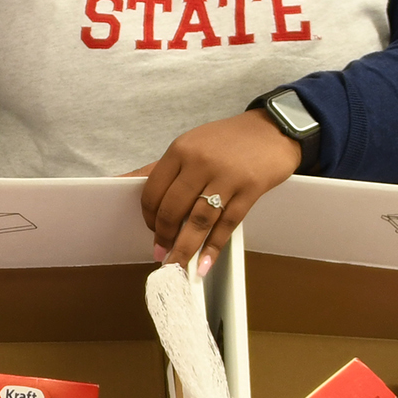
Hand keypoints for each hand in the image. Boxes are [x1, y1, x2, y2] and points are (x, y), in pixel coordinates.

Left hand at [129, 110, 303, 267]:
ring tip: (176, 267)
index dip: (149, 216)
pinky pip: (227, 224)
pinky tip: (204, 264)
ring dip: (184, 249)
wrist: (274, 129)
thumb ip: (163, 168)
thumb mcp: (192, 145)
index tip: (152, 231)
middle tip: (162, 253)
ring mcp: (226, 176)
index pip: (153, 190)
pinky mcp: (250, 189)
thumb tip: (123, 183)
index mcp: (181, 150)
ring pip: (198, 221)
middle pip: (173, 209)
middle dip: (164, 237)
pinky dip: (213, 247)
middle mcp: (200, 162)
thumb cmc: (229, 140)